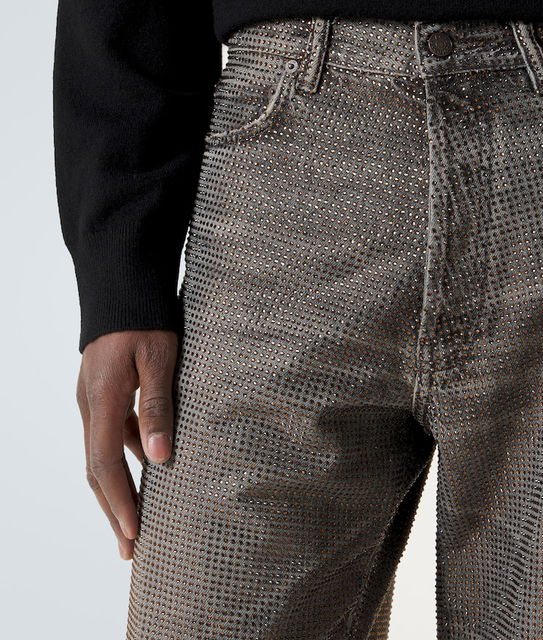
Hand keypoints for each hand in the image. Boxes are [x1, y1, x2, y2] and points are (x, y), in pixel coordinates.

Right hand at [76, 329, 177, 560]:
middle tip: (130, 549)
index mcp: (103, 400)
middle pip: (97, 470)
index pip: (106, 464)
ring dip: (117, 489)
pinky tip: (146, 467)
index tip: (133, 535)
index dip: (120, 503)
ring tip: (136, 520)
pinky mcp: (102, 392)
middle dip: (114, 511)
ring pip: (101, 454)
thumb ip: (159, 407)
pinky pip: (109, 435)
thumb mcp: (160, 359)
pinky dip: (123, 459)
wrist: (122, 285)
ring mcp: (92, 399)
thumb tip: (160, 459)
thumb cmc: (145, 318)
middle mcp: (90, 405)